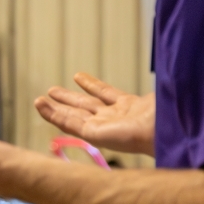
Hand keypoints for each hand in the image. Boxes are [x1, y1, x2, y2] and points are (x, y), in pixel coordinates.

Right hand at [34, 72, 154, 155]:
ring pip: (73, 116)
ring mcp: (102, 127)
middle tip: (53, 90)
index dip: (92, 85)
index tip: (78, 76)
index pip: (106, 94)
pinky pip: (68, 123)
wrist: (163, 131)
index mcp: (130, 107)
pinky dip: (52, 114)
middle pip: (86, 106)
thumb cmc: (163, 112)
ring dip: (56, 107)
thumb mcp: (153, 93)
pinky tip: (39, 104)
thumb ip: (148, 85)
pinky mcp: (92, 134)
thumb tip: (162, 69)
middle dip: (69, 98)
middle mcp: (114, 118)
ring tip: (39, 99)